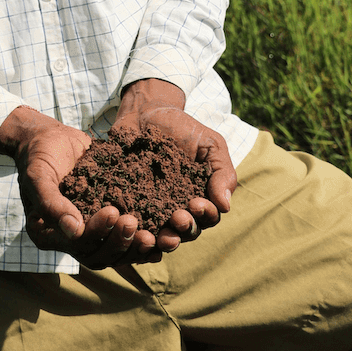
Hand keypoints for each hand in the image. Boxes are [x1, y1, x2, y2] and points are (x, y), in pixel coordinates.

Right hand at [0, 106, 164, 268]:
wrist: (48, 138)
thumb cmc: (38, 155)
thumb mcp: (38, 176)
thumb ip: (51, 203)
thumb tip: (74, 231)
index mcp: (47, 234)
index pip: (76, 245)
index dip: (97, 234)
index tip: (112, 211)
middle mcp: (69, 239)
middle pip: (99, 255)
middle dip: (120, 242)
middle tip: (134, 223)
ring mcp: (89, 230)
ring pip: (115, 251)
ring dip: (135, 247)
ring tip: (154, 236)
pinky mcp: (105, 219)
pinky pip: (124, 237)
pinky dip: (142, 241)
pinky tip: (163, 238)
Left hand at [114, 79, 236, 252]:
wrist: (145, 111)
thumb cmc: (183, 128)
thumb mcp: (210, 144)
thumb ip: (222, 171)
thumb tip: (225, 206)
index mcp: (199, 199)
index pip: (207, 218)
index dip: (204, 215)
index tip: (196, 204)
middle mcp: (176, 209)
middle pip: (183, 232)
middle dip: (183, 229)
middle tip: (177, 218)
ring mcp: (150, 208)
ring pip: (157, 233)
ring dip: (159, 238)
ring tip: (156, 235)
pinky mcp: (125, 203)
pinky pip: (128, 221)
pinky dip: (129, 228)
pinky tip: (128, 224)